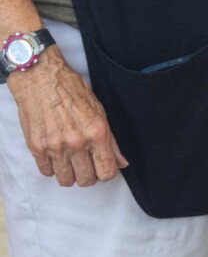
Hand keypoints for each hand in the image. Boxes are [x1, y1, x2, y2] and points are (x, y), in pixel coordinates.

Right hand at [6, 46, 127, 186]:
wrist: (40, 76)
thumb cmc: (71, 90)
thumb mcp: (100, 112)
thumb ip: (111, 141)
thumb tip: (122, 163)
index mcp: (97, 133)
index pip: (107, 172)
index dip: (106, 174)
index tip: (102, 169)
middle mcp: (77, 142)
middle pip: (86, 180)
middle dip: (88, 176)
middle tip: (85, 166)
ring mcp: (55, 146)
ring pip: (66, 180)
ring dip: (69, 175)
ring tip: (69, 163)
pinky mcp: (36, 145)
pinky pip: (46, 171)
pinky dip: (52, 168)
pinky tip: (55, 157)